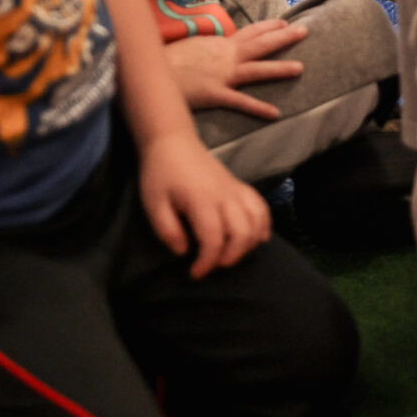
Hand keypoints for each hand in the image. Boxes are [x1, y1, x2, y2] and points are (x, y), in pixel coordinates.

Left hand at [139, 130, 270, 276]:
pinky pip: (261, 206)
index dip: (207, 262)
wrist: (174, 142)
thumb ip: (167, 230)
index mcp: (201, 200)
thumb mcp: (153, 204)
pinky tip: (257, 238)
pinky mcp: (240, 186)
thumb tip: (183, 252)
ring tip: (231, 254)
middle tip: (213, 265)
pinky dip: (264, 225)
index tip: (194, 273)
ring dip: (249, 244)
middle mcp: (224, 196)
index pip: (213, 238)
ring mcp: (235, 189)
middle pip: (241, 232)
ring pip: (256, 220)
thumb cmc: (161, 174)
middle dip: (231, 256)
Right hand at [166, 17, 305, 117]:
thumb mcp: (193, 46)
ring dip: (279, 69)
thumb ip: (209, 47)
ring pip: (257, 69)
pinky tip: (275, 113)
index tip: (284, 22)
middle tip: (304, 31)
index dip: (268, 26)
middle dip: (284, 37)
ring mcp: (222, 75)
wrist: (152, 72)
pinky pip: (240, 102)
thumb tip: (218, 45)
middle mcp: (226, 56)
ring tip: (301, 68)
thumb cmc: (169, 60)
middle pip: (260, 44)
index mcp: (220, 44)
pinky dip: (258, 108)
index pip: (250, 31)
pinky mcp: (215, 94)